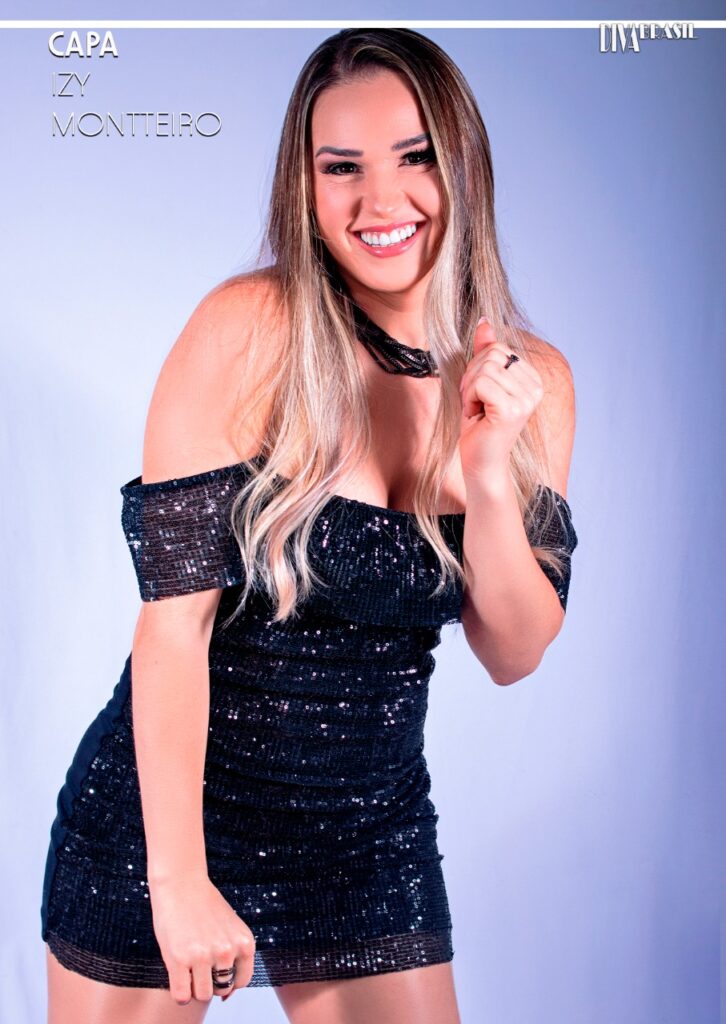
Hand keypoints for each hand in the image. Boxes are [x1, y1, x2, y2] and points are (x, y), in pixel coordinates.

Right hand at [149, 870, 255, 1005]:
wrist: (181, 883)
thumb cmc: (204, 907)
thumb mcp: (230, 928)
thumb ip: (234, 957)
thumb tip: (227, 998)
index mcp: (245, 943)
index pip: (240, 982)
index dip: (226, 980)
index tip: (214, 969)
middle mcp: (227, 951)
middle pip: (221, 990)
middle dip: (210, 982)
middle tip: (198, 964)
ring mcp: (203, 956)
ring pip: (202, 995)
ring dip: (194, 987)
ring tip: (187, 967)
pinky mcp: (179, 959)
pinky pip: (182, 996)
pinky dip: (180, 993)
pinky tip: (177, 976)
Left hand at [458, 318, 543, 484]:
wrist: (481, 461)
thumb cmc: (480, 424)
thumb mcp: (480, 381)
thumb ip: (485, 351)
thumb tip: (485, 320)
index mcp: (533, 378)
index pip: (497, 348)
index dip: (478, 368)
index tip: (480, 394)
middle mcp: (536, 387)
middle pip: (491, 355)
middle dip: (472, 378)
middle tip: (476, 403)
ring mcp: (526, 399)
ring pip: (484, 369)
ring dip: (469, 390)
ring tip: (477, 411)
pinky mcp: (512, 409)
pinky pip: (480, 384)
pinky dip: (469, 399)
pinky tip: (476, 416)